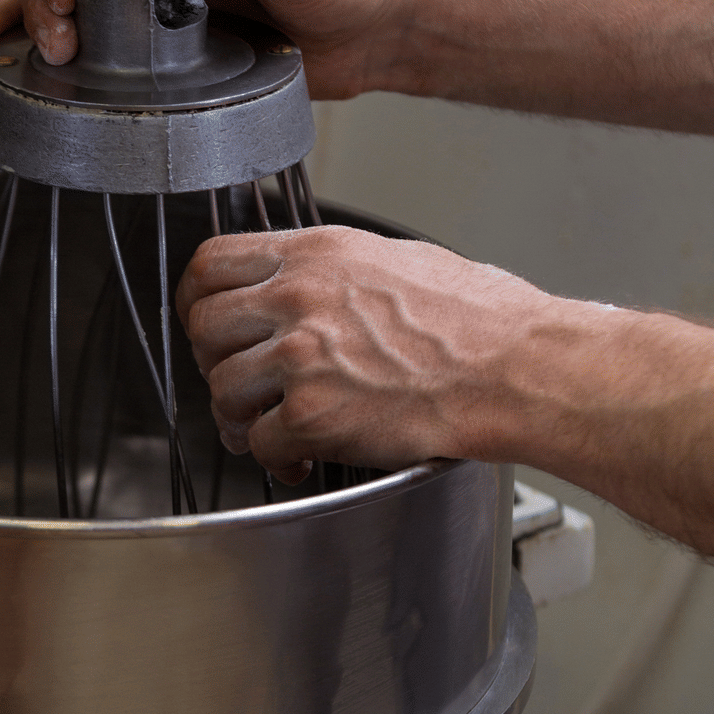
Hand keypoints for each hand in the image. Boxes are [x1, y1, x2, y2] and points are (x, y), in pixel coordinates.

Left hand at [175, 227, 570, 481]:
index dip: (196, 298)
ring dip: (240, 415)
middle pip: (204, 327)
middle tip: (238, 381)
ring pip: (222, 388)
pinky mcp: (314, 414)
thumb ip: (329, 271)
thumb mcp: (392, 259)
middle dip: (213, 361)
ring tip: (268, 426)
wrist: (517, 368)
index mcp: (315, 254)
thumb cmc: (478, 319)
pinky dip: (275, 458)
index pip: (211, 263)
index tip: (203, 319)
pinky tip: (301, 457)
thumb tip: (296, 283)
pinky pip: (259, 442)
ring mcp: (302, 357)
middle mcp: (299, 299)